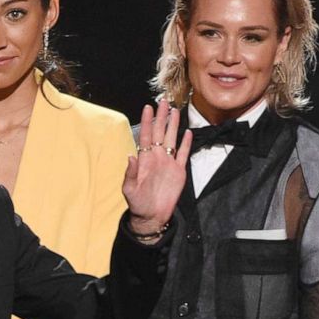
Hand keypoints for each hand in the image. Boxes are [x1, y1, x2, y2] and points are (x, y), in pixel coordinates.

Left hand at [123, 99, 190, 236]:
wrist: (152, 216)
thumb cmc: (138, 203)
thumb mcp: (129, 189)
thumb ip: (130, 173)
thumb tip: (130, 156)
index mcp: (144, 160)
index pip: (145, 135)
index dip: (146, 121)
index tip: (147, 107)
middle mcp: (156, 158)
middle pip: (159, 133)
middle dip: (161, 117)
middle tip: (163, 101)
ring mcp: (168, 163)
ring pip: (172, 139)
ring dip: (173, 125)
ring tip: (175, 111)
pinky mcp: (179, 171)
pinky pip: (183, 154)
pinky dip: (186, 144)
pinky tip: (188, 132)